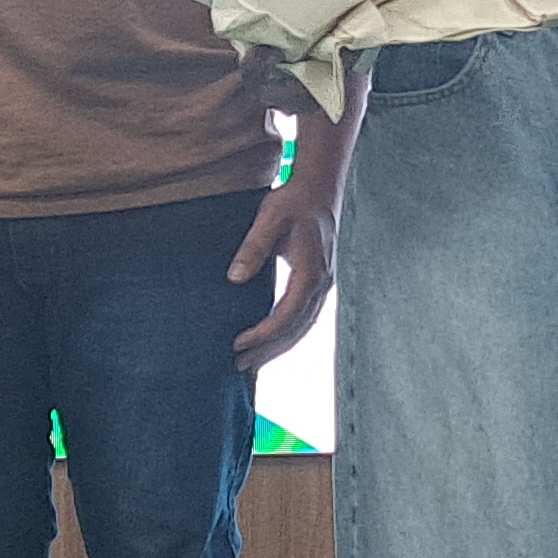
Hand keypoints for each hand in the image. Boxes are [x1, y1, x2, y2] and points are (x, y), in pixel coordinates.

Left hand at [227, 177, 341, 369]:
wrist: (319, 190)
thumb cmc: (293, 202)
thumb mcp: (269, 218)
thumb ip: (253, 248)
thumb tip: (235, 278)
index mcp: (310, 272)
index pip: (286, 316)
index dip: (262, 335)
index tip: (237, 344)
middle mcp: (321, 284)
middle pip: (296, 330)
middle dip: (268, 350)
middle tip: (239, 366)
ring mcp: (323, 285)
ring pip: (303, 327)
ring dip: (277, 347)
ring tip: (251, 362)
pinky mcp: (319, 283)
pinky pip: (305, 317)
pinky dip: (287, 334)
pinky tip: (270, 340)